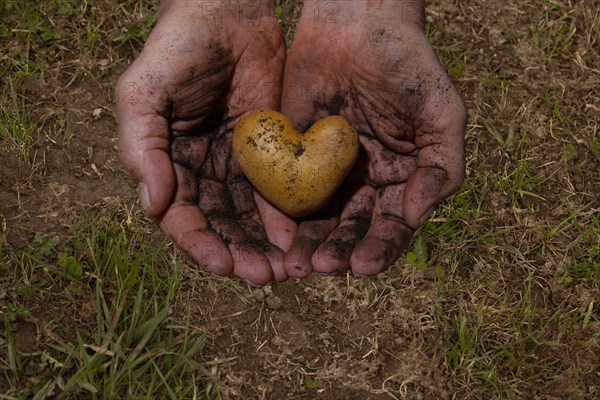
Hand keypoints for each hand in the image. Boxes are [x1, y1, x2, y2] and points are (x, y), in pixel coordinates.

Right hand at [116, 0, 294, 284]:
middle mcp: (202, 173)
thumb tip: (152, 206)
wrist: (228, 14)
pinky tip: (299, 237)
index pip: (181, 217)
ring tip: (287, 271)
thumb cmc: (177, 50)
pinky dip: (287, 217)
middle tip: (265, 278)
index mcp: (167, 166)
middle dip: (241, 254)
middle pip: (220, 226)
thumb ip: (142, 147)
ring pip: (250, 218)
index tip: (223, 265)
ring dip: (266, 246)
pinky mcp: (270, 154)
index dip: (200, 244)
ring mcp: (237, 166)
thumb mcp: (143, 94)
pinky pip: (278, 192)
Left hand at [280, 0, 465, 276]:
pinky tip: (274, 232)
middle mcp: (363, 182)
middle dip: (338, 251)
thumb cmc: (408, 65)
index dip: (380, 248)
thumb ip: (442, 167)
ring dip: (307, 243)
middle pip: (351, 229)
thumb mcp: (441, 114)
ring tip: (296, 264)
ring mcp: (326, 171)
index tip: (363, 266)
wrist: (358, 21)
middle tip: (322, 267)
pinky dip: (279, 213)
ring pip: (316, 218)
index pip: (392, 226)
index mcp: (401, 179)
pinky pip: (284, 189)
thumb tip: (417, 216)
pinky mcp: (293, 155)